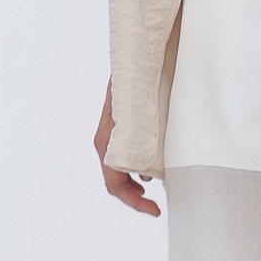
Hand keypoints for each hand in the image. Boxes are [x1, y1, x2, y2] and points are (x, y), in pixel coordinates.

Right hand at [94, 77, 161, 215]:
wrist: (137, 49)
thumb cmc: (140, 77)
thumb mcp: (142, 113)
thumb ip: (147, 141)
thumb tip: (152, 173)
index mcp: (109, 138)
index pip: (114, 182)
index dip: (133, 200)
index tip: (154, 210)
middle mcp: (106, 138)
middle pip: (115, 179)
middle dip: (134, 196)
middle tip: (154, 206)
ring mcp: (112, 131)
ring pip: (118, 167)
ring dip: (134, 182)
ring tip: (153, 188)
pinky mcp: (121, 124)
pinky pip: (123, 152)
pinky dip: (136, 166)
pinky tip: (149, 169)